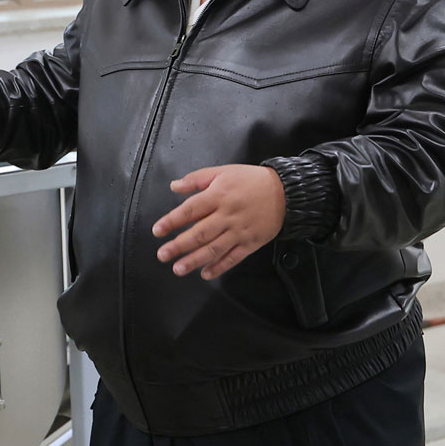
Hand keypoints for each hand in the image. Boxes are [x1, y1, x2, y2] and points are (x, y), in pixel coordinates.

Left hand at [151, 164, 286, 279]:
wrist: (286, 192)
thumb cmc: (250, 180)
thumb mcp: (223, 171)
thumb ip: (197, 179)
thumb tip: (174, 186)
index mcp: (219, 195)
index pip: (191, 210)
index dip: (172, 221)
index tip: (157, 231)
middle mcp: (228, 215)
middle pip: (200, 233)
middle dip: (179, 246)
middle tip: (163, 255)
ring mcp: (240, 231)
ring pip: (214, 249)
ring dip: (195, 260)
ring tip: (178, 268)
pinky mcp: (251, 243)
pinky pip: (233, 258)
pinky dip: (219, 267)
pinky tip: (205, 274)